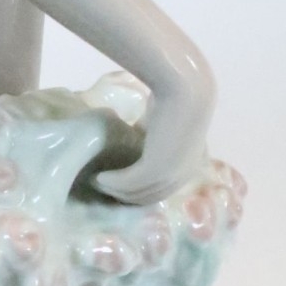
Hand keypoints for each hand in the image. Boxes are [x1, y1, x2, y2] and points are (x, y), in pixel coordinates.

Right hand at [94, 63, 217, 205]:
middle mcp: (183, 177)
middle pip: (148, 197)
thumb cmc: (174, 99)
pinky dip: (112, 182)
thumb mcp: (163, 125)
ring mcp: (170, 175)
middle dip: (124, 196)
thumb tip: (136, 137)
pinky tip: (99, 177)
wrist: (182, 88)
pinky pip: (128, 183)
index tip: (118, 186)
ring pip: (137, 193)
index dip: (139, 192)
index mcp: (188, 168)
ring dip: (114, 190)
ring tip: (97, 182)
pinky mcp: (155, 169)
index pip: (161, 191)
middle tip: (103, 187)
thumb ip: (152, 137)